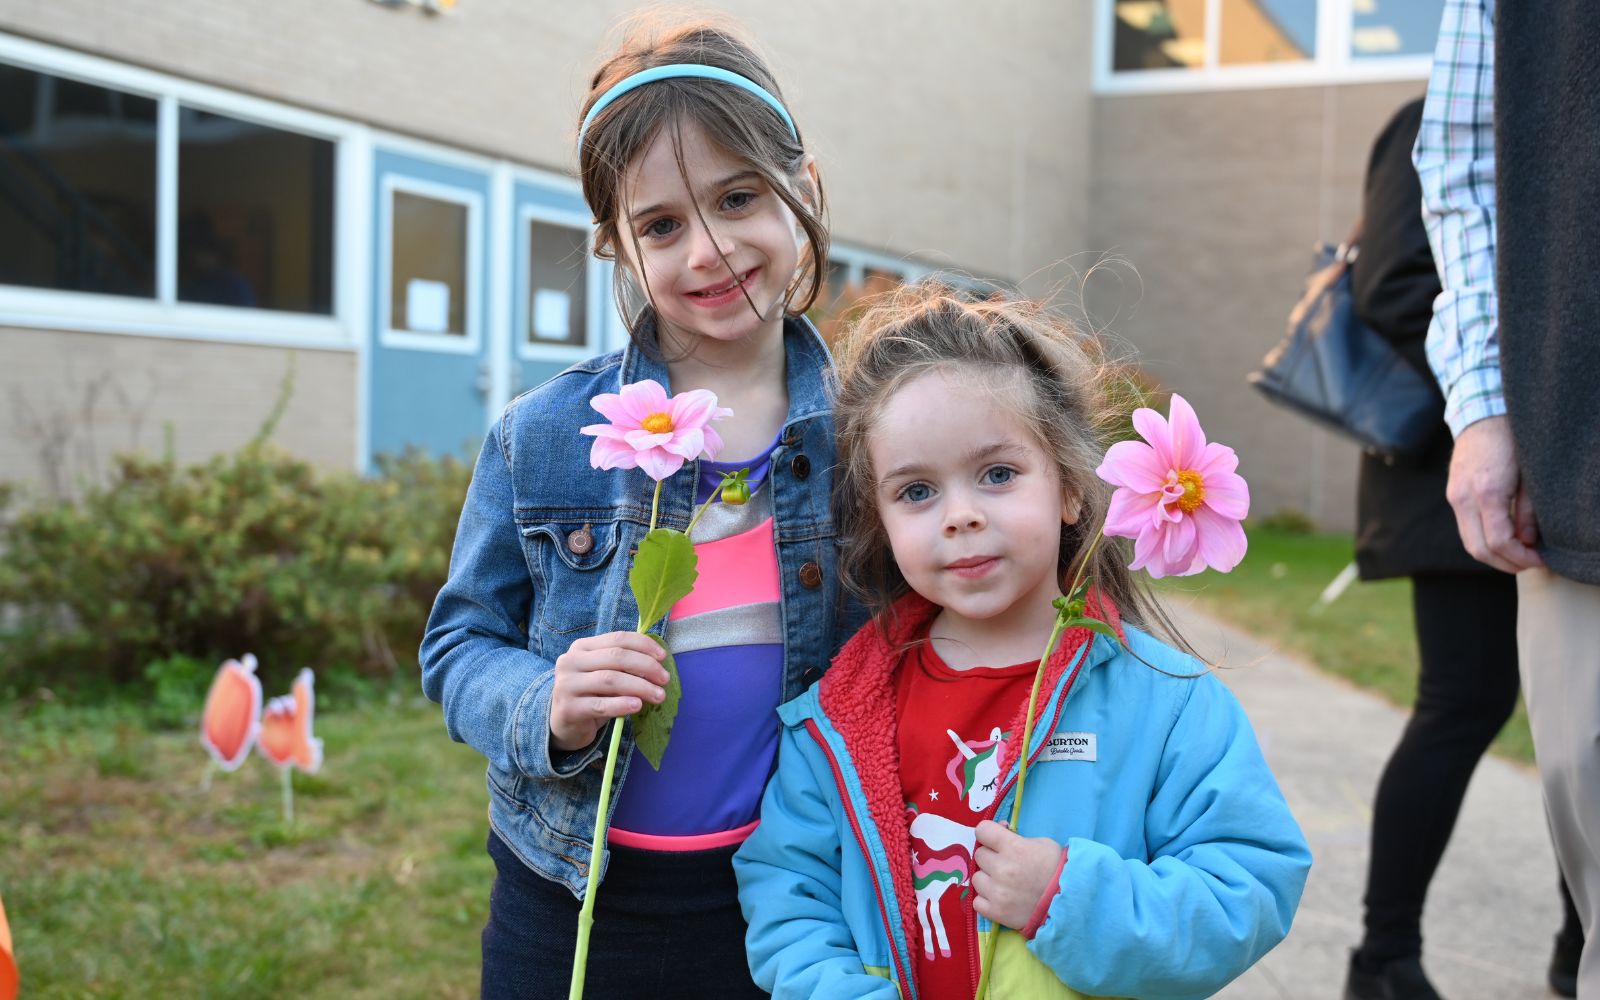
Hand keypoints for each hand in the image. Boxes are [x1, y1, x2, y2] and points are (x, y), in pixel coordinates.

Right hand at [549, 631, 668, 752]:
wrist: (564, 724)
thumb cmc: (591, 695)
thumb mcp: (605, 675)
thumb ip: (624, 666)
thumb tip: (657, 663)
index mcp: (581, 647)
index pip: (617, 638)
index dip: (643, 645)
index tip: (663, 657)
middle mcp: (571, 662)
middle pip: (616, 657)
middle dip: (646, 666)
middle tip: (665, 679)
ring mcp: (566, 685)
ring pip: (610, 679)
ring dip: (640, 687)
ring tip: (659, 695)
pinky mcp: (568, 708)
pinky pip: (601, 705)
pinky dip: (622, 704)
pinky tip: (638, 706)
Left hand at [971, 820, 1064, 930]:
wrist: (1070, 902)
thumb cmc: (1057, 868)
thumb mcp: (1041, 843)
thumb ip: (1017, 838)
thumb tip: (1000, 831)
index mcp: (1013, 847)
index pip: (982, 830)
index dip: (989, 833)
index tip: (995, 839)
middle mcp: (1002, 868)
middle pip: (980, 855)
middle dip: (991, 857)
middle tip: (1006, 864)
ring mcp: (997, 892)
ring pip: (976, 878)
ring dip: (988, 879)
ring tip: (1003, 883)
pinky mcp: (997, 912)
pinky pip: (977, 902)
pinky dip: (986, 899)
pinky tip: (999, 898)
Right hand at [1446, 416, 1542, 572]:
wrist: (1483, 416)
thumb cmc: (1512, 441)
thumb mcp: (1530, 476)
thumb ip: (1528, 511)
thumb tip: (1527, 541)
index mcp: (1485, 492)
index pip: (1498, 541)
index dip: (1520, 557)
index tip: (1540, 559)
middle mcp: (1463, 498)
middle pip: (1478, 549)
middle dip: (1506, 563)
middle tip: (1531, 563)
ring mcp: (1454, 497)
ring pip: (1469, 543)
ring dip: (1494, 555)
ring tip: (1519, 554)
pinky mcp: (1453, 495)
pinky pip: (1466, 529)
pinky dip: (1484, 541)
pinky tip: (1505, 538)